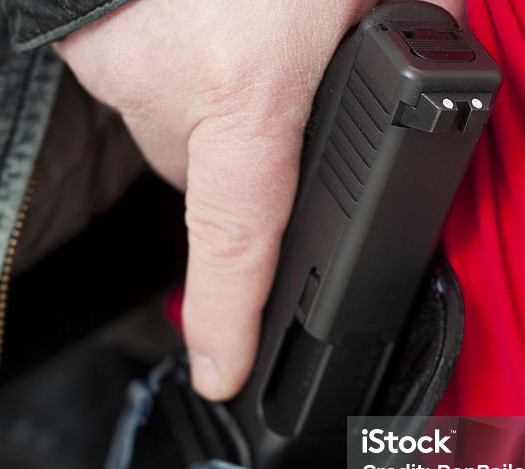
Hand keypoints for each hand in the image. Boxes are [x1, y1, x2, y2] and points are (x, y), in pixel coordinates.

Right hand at [57, 0, 462, 399]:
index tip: (219, 376)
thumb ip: (403, 25)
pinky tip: (201, 29)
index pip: (235, 236)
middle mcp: (171, 95)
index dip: (228, 319)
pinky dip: (181, 78)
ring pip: (186, 137)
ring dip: (221, 112)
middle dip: (259, 160)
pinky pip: (152, 95)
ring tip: (245, 47)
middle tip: (285, 91)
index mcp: (247, 88)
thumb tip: (434, 56)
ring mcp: (121, 75)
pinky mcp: (90, 53)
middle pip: (222, 182)